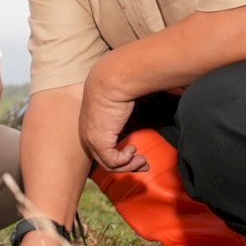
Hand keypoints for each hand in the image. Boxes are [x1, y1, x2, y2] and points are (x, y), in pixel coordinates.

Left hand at [80, 58, 146, 172]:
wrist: (112, 79)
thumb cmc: (118, 87)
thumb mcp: (119, 106)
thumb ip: (127, 114)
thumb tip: (159, 107)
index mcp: (91, 127)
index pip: (102, 151)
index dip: (120, 157)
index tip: (138, 155)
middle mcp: (87, 135)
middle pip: (105, 161)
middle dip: (127, 166)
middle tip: (144, 164)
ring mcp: (91, 140)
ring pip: (108, 165)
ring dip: (128, 165)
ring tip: (142, 159)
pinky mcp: (98, 142)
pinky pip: (112, 162)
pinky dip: (125, 160)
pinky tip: (133, 149)